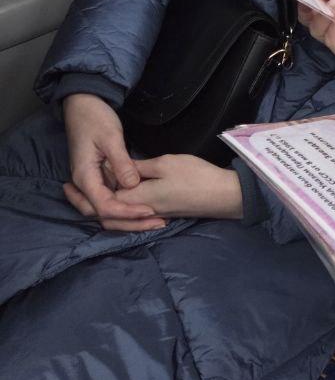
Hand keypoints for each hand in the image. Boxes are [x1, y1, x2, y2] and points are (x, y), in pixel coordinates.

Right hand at [63, 93, 162, 230]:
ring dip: (130, 216)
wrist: (83, 105)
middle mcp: (85, 183)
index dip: (126, 211)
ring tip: (157, 220)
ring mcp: (92, 181)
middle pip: (105, 214)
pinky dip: (127, 204)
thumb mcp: (110, 138)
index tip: (149, 211)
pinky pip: (111, 197)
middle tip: (158, 223)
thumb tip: (132, 185)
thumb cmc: (94, 118)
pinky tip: (146, 205)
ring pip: (108, 208)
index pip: (104, 206)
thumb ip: (121, 163)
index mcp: (85, 176)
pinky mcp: (99, 176)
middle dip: (130, 222)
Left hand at [66, 154, 242, 224]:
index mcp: (137, 198)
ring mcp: (152, 214)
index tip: (69, 183)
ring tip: (94, 190)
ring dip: (103, 206)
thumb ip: (139, 168)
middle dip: (86, 205)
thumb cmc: (194, 176)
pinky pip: (131, 213)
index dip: (84, 195)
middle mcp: (141, 211)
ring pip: (118, 216)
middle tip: (71, 191)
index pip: (102, 202)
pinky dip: (119, 206)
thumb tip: (120, 170)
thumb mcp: (165, 163)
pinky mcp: (161, 211)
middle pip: (106, 215)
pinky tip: (121, 192)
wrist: (221, 194)